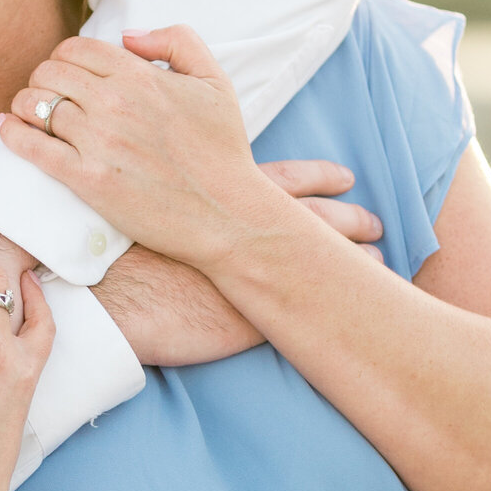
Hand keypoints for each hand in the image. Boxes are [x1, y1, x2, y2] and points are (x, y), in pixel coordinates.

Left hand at [0, 26, 302, 273]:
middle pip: (49, 73)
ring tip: (26, 114)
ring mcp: (99, 142)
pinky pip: (33, 148)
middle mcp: (115, 103)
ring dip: (24, 105)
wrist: (228, 215)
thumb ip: (176, 41)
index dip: (63, 57)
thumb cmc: (223, 151)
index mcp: (140, 76)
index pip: (76, 49)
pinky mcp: (87, 180)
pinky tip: (7, 129)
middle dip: (41, 79)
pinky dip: (12, 134)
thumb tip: (127, 35)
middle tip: (45, 95)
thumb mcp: (215, 81)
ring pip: (35, 106)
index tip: (65, 73)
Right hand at [94, 169, 381, 367]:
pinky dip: (341, 308)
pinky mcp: (254, 321)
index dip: (319, 176)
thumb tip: (168, 169)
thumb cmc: (114, 251)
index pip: (288, 181)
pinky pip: (310, 313)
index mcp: (229, 202)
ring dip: (355, 260)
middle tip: (377, 220)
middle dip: (349, 219)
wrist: (108, 299)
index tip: (346, 175)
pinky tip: (362, 310)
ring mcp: (258, 277)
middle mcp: (252, 234)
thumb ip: (164, 180)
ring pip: (322, 264)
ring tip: (382, 260)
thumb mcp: (142, 198)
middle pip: (317, 221)